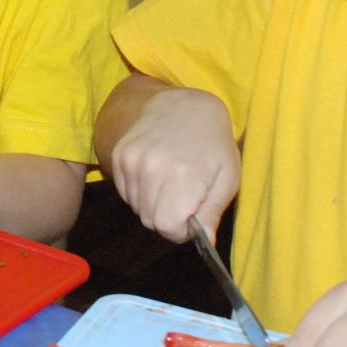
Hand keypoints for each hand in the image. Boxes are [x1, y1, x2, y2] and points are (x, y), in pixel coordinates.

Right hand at [106, 85, 237, 241]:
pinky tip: (156, 175)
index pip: (167, 226)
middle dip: (168, 219)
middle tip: (184, 201)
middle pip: (150, 220)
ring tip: (170, 184)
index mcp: (181, 176)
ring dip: (153, 205)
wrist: (183, 106)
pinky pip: (125, 192)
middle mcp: (150, 168)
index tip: (192, 219)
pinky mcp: (119, 156)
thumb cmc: (213, 143)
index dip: (181, 231)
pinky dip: (140, 192)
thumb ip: (213, 211)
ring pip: (136, 208)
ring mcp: (130, 160)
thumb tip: (205, 241)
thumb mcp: (228, 177)